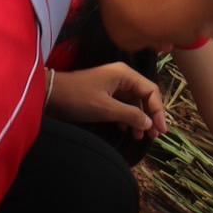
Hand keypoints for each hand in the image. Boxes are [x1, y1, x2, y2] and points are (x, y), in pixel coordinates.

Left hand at [49, 64, 166, 140]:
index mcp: (125, 74)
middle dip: (150, 115)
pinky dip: (127, 118)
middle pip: (144, 95)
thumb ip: (129, 114)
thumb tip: (150, 124)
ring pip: (133, 102)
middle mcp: (122, 77)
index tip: (161, 130)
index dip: (158, 110)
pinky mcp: (105, 94)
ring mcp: (113, 85)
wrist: (51, 95)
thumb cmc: (78, 98)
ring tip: (141, 137)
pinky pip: (123, 105)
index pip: (150, 90)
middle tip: (155, 136)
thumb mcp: (105, 108)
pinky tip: (127, 131)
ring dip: (139, 119)